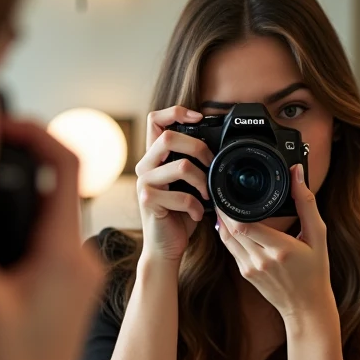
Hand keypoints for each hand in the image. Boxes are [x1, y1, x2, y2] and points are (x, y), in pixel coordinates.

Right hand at [0, 118, 102, 359]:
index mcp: (64, 253)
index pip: (66, 166)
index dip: (36, 133)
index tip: (3, 125)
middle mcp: (80, 258)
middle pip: (55, 187)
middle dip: (16, 168)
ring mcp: (76, 276)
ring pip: (47, 216)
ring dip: (15, 203)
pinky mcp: (67, 291)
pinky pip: (46, 243)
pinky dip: (19, 233)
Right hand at [135, 106, 212, 262]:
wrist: (166, 247)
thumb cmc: (179, 215)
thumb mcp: (188, 184)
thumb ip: (192, 164)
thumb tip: (216, 148)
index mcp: (154, 158)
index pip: (155, 119)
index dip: (176, 112)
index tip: (198, 117)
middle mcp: (145, 166)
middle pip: (169, 136)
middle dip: (198, 147)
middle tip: (212, 164)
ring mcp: (144, 183)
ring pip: (181, 165)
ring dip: (203, 181)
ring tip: (207, 195)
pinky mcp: (148, 201)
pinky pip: (181, 195)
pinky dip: (196, 206)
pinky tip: (197, 214)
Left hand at [217, 164, 337, 329]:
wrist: (306, 306)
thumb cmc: (315, 270)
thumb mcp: (318, 236)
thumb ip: (306, 203)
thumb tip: (297, 172)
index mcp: (281, 250)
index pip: (246, 226)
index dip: (233, 208)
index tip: (230, 190)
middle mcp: (262, 261)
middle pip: (232, 230)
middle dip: (225, 210)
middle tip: (222, 191)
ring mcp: (251, 269)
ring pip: (227, 239)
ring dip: (223, 221)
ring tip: (223, 203)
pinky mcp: (245, 273)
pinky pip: (231, 249)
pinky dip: (227, 234)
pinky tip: (229, 222)